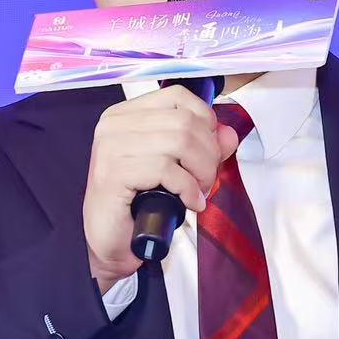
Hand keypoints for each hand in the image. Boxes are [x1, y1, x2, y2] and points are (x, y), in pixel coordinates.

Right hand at [83, 86, 241, 290]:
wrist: (109, 242)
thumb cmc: (138, 203)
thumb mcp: (176, 168)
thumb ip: (203, 147)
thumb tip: (229, 134)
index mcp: (126, 114)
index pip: (178, 96)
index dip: (205, 120)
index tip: (210, 149)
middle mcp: (114, 124)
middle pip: (185, 122)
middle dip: (208, 154)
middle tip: (207, 180)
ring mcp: (111, 147)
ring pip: (180, 142)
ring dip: (201, 172)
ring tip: (198, 192)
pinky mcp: (114, 173)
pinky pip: (167, 170)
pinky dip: (188, 188)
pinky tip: (189, 203)